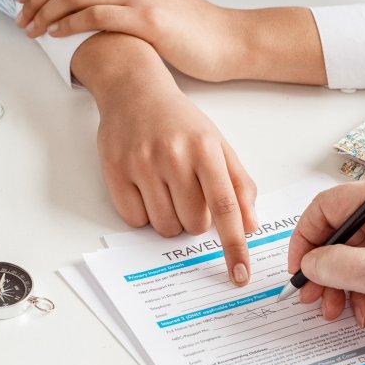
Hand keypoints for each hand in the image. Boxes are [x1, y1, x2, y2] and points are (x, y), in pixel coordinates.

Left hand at [16, 0, 325, 83]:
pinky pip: (96, 14)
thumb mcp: (155, 4)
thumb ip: (126, 0)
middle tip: (20, 17)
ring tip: (31, 29)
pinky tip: (57, 34)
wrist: (228, 40)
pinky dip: (70, 23)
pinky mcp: (146, 18)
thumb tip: (99, 14)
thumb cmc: (195, 30)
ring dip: (46, 11)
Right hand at [72, 33, 256, 284]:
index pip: (226, 208)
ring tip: (165, 186)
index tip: (240, 275)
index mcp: (205, 149)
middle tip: (187, 191)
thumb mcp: (219, 145)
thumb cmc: (181, 122)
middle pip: (194, 225)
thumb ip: (239, 185)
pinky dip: (143, 213)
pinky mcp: (114, 172)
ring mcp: (141, 164)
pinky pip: (135, 221)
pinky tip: (144, 187)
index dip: (234, 246)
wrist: (134, 89)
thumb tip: (250, 226)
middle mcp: (173, 156)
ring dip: (169, 218)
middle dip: (195, 219)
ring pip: (165, 227)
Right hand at [288, 174, 364, 325]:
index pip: (327, 206)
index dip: (307, 238)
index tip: (299, 267)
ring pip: (348, 254)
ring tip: (335, 311)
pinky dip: (358, 289)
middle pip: (336, 234)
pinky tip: (362, 311)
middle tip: (311, 296)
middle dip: (323, 270)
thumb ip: (338, 266)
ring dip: (338, 285)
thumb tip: (309, 265)